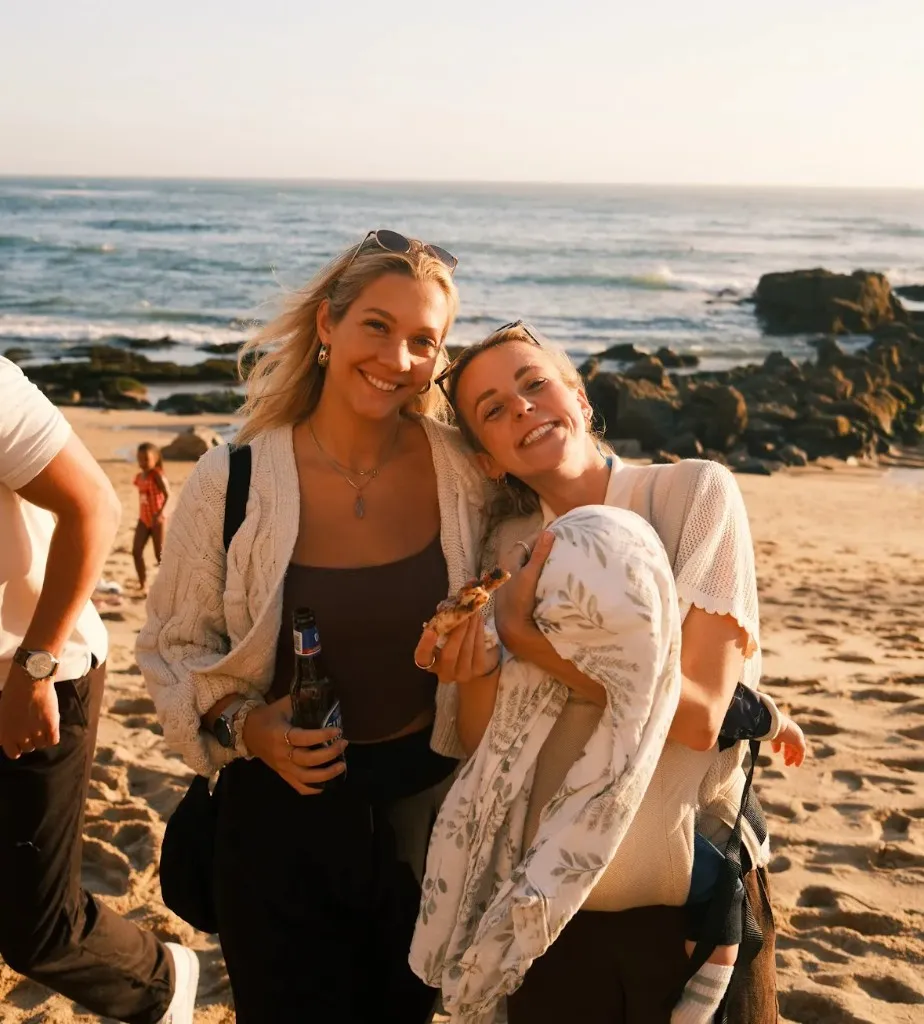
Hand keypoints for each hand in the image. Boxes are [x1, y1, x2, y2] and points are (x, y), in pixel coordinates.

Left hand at [0, 666, 60, 758]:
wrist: (29, 680)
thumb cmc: (13, 694)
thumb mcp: (2, 714)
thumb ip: (4, 730)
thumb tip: (6, 740)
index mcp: (5, 735)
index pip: (14, 754)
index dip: (18, 747)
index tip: (21, 740)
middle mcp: (20, 737)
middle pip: (29, 748)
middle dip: (31, 739)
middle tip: (32, 727)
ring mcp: (36, 732)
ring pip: (41, 745)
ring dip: (42, 737)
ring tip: (42, 725)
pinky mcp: (51, 726)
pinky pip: (53, 741)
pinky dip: (52, 737)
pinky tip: (50, 727)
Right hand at [242, 696, 347, 794]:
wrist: (247, 732)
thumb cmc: (267, 716)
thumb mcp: (283, 705)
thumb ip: (302, 700)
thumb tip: (321, 692)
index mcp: (280, 735)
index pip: (304, 738)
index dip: (322, 736)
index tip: (337, 731)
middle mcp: (282, 754)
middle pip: (307, 760)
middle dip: (329, 754)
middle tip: (343, 744)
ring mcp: (282, 767)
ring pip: (305, 777)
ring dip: (326, 774)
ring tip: (342, 766)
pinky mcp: (282, 774)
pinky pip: (298, 786)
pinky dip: (313, 788)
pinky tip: (328, 783)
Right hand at [414, 614, 499, 685]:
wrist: (474, 660)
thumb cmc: (454, 643)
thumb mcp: (443, 635)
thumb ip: (441, 625)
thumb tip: (447, 607)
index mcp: (430, 663)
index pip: (422, 658)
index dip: (425, 645)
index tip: (430, 631)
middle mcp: (445, 673)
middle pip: (449, 655)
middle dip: (456, 633)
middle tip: (462, 614)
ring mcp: (463, 674)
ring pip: (466, 650)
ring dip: (470, 628)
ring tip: (473, 611)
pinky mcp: (479, 670)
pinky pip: (479, 649)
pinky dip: (479, 631)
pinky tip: (478, 619)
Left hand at [494, 531, 554, 657]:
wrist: (512, 627)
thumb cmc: (519, 599)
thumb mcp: (530, 574)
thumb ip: (539, 554)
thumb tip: (548, 532)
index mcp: (510, 560)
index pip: (528, 541)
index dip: (542, 536)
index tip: (559, 533)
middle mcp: (510, 567)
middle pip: (529, 552)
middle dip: (544, 548)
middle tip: (563, 545)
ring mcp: (514, 579)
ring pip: (531, 563)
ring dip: (543, 560)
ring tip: (561, 557)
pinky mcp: (519, 590)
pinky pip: (532, 574)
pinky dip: (541, 571)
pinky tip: (552, 574)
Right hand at [771, 713, 807, 766]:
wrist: (776, 724)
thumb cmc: (771, 728)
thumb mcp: (773, 736)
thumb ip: (776, 744)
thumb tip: (776, 751)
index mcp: (787, 729)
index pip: (787, 740)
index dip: (784, 748)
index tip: (779, 753)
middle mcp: (794, 733)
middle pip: (793, 745)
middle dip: (789, 753)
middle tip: (785, 761)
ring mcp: (798, 738)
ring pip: (797, 750)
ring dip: (793, 757)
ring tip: (787, 764)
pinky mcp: (800, 743)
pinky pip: (801, 753)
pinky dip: (799, 759)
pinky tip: (796, 765)